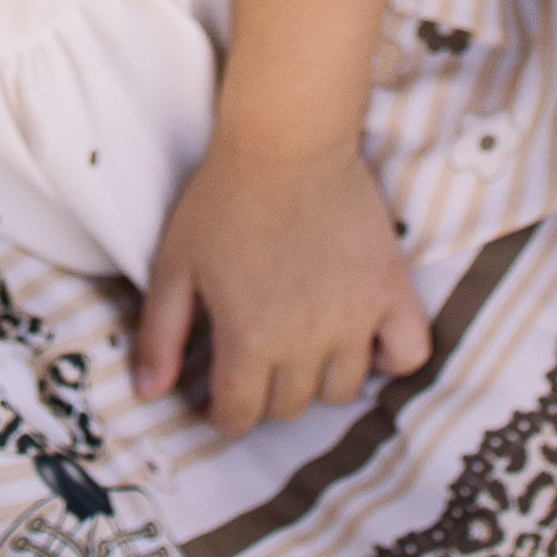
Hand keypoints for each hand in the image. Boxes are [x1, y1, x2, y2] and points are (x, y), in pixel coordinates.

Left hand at [135, 141, 430, 438]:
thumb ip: (160, 334)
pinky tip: (365, 343)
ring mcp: (356, 318)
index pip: (239, 415)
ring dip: (317, 380)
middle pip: (289, 407)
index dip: (222, 414)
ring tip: (301, 347)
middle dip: (264, 393)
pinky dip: (389, 359)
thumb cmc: (224, 198)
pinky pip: (407, 354)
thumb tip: (149, 394)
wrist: (287, 141)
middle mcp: (306, 341)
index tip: (218, 396)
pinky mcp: (392, 291)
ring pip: (342, 390)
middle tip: (254, 361)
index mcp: (249, 339)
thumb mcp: (175, 264)